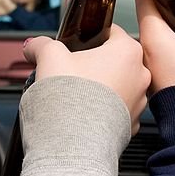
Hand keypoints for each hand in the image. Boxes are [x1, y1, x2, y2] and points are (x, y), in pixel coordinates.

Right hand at [23, 25, 150, 133]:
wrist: (73, 142)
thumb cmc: (69, 97)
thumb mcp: (49, 57)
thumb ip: (42, 45)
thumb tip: (34, 46)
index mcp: (127, 51)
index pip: (111, 32)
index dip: (89, 37)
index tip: (76, 46)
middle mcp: (140, 76)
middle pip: (115, 61)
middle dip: (94, 65)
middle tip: (71, 72)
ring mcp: (139, 103)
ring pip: (117, 87)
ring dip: (100, 89)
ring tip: (76, 96)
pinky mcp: (131, 126)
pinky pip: (115, 112)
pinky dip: (102, 111)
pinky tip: (83, 115)